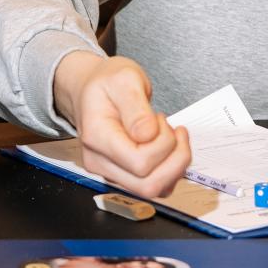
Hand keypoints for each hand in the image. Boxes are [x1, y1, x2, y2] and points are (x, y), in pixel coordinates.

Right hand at [52, 51, 190, 198]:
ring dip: (175, 164)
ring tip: (171, 136)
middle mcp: (99, 162)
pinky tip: (168, 148)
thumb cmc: (106, 83)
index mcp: (96, 137)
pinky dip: (171, 170)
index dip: (162, 144)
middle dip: (174, 157)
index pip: (139, 162)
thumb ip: (135, 105)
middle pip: (148, 185)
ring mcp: (110, 172)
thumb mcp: (124, 79)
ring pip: (154, 189)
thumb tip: (147, 134)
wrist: (92, 90)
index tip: (160, 118)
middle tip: (172, 129)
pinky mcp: (123, 176)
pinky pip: (155, 186)